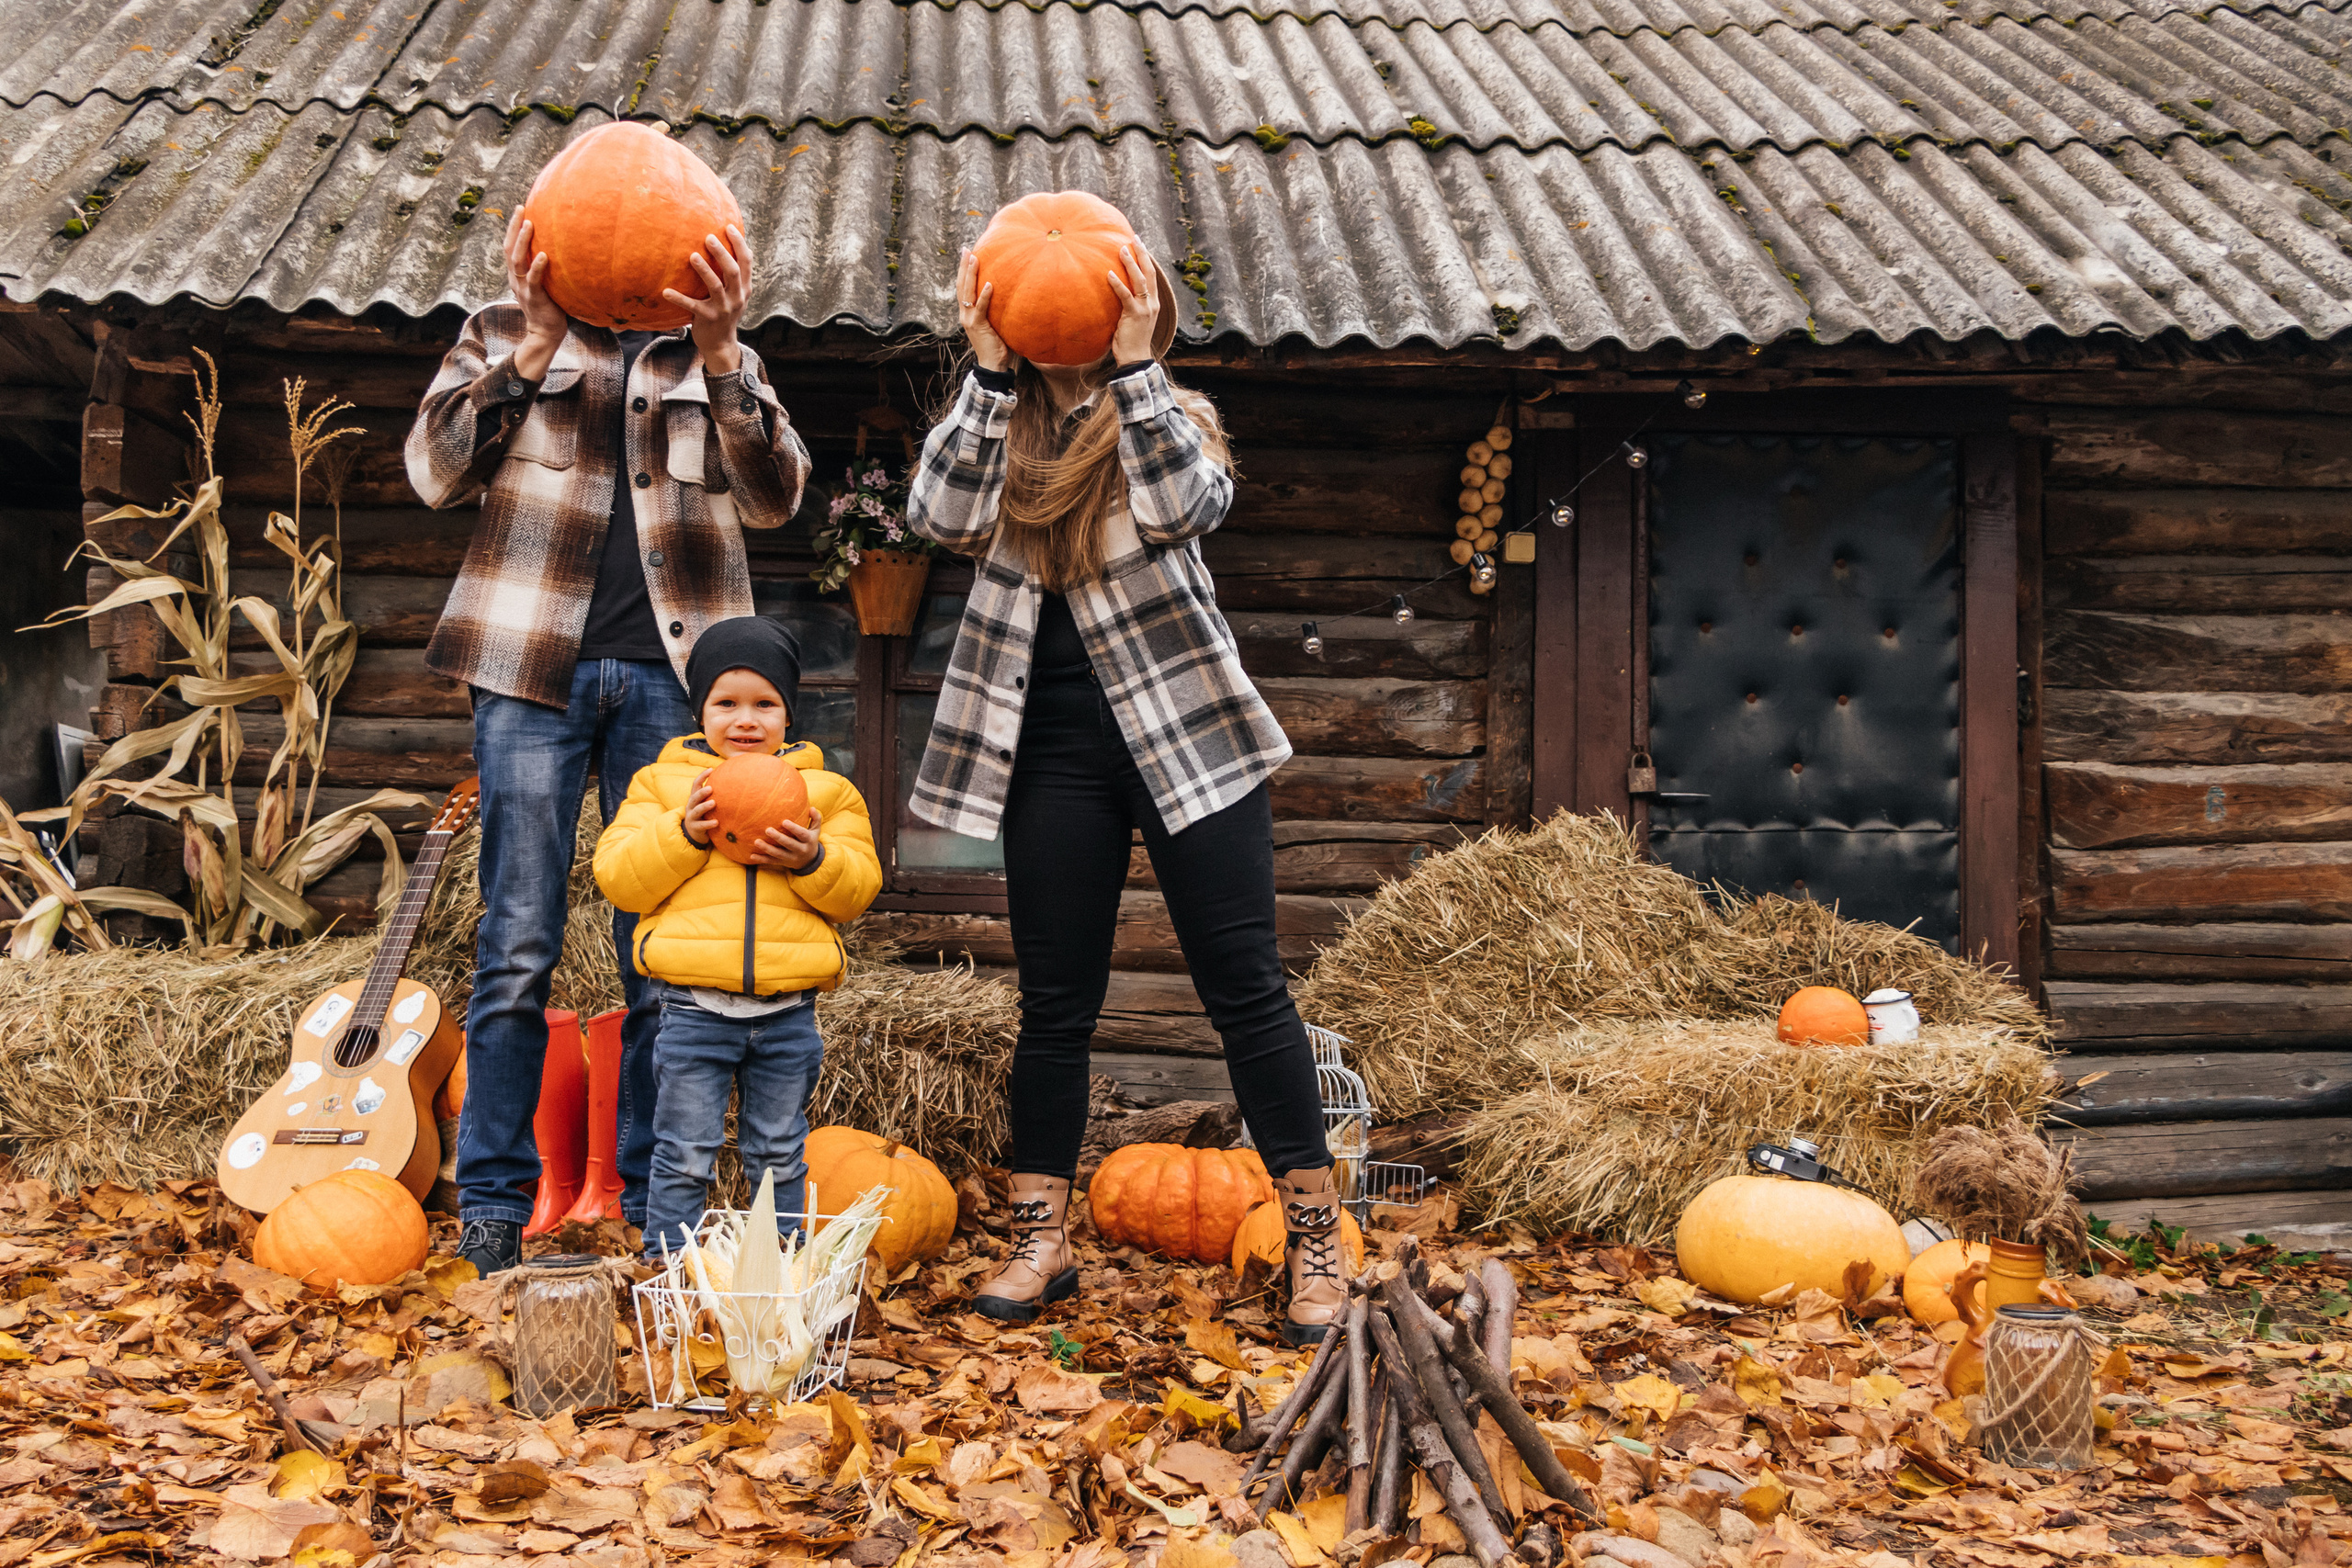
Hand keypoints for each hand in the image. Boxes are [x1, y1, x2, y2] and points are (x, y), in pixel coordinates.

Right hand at [504, 209, 568, 380]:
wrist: (545, 332)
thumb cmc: (550, 305)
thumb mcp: (544, 283)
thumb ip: (545, 268)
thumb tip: (562, 247)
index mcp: (516, 275)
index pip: (510, 246)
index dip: (513, 228)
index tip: (520, 209)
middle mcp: (516, 279)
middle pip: (509, 249)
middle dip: (514, 228)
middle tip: (520, 209)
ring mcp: (523, 289)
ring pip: (518, 261)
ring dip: (523, 241)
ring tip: (530, 224)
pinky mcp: (535, 298)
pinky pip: (534, 280)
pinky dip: (537, 267)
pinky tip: (544, 255)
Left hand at [665, 225, 751, 377]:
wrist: (721, 344)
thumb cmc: (723, 312)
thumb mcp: (734, 294)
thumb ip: (732, 275)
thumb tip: (721, 245)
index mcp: (745, 288)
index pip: (746, 261)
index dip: (739, 243)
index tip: (728, 226)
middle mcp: (737, 297)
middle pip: (733, 271)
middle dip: (722, 253)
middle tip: (708, 237)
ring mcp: (724, 309)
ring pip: (716, 286)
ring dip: (704, 270)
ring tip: (692, 256)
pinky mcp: (708, 318)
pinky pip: (692, 306)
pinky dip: (679, 298)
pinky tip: (665, 291)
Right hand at [681, 774, 715, 848]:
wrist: (694, 833)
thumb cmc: (704, 815)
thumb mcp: (706, 804)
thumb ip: (713, 795)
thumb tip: (732, 782)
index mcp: (694, 798)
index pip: (696, 784)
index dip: (702, 776)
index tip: (711, 769)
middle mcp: (691, 806)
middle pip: (695, 797)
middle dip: (702, 792)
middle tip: (711, 788)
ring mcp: (692, 817)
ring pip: (697, 810)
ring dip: (704, 806)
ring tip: (713, 803)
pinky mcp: (695, 828)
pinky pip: (702, 826)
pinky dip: (709, 823)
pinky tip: (717, 822)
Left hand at [744, 809, 821, 871]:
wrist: (809, 861)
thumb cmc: (810, 839)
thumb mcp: (816, 830)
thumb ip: (816, 818)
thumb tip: (811, 808)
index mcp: (808, 840)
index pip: (801, 834)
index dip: (793, 828)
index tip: (784, 821)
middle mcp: (800, 850)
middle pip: (789, 844)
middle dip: (778, 838)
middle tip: (767, 830)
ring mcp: (791, 858)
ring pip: (778, 854)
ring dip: (767, 848)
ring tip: (756, 841)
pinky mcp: (782, 863)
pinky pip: (771, 861)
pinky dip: (761, 859)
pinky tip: (752, 855)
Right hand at [957, 249, 1012, 374]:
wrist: (992, 365)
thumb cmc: (997, 344)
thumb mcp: (995, 322)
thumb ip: (996, 309)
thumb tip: (1010, 293)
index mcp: (967, 312)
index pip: (963, 287)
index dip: (963, 271)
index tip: (967, 254)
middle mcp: (964, 314)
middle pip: (961, 286)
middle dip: (963, 266)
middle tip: (966, 249)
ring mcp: (969, 319)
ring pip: (967, 293)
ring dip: (970, 274)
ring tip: (974, 258)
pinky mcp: (977, 326)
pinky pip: (980, 308)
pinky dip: (983, 296)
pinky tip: (988, 284)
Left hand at [1106, 244, 1158, 365]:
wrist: (1136, 358)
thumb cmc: (1131, 340)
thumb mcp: (1133, 318)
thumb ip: (1130, 304)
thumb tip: (1116, 292)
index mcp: (1153, 303)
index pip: (1151, 276)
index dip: (1146, 259)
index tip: (1139, 244)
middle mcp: (1152, 303)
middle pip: (1149, 272)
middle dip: (1142, 254)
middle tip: (1134, 238)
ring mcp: (1145, 308)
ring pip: (1140, 280)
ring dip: (1130, 263)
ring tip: (1121, 249)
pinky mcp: (1134, 315)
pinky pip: (1126, 295)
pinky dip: (1118, 283)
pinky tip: (1109, 273)